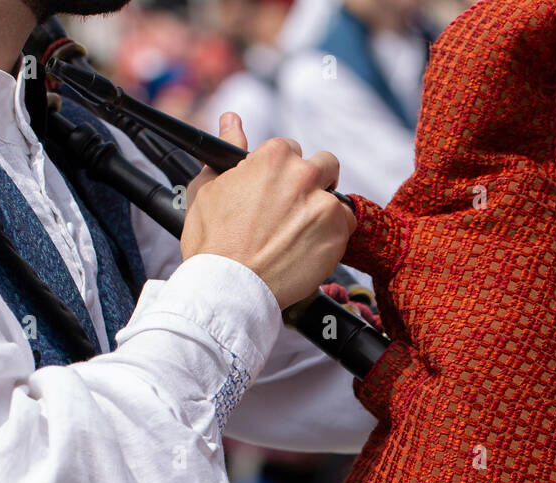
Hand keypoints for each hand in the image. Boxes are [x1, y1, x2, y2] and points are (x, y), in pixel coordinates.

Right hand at [181, 115, 356, 310]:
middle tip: (296, 209)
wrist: (228, 288)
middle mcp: (304, 175)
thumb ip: (228, 149)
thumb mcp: (209, 187)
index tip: (275, 191)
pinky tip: (309, 250)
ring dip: (324, 212)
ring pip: (338, 199)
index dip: (282, 172)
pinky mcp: (337, 237)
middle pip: (325, 165)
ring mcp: (324, 206)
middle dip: (314, 182)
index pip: (290, 150)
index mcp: (274, 156)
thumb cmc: (213, 243)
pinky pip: (346, 229)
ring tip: (300, 236)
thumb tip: (232, 121)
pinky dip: (333, 238)